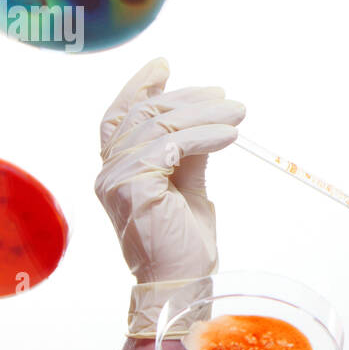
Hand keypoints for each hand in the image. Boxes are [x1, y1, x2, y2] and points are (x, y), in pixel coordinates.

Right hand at [94, 58, 244, 333]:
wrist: (182, 284)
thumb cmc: (184, 244)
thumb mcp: (189, 187)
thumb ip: (188, 154)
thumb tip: (204, 120)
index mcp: (118, 169)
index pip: (119, 115)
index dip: (139, 86)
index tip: (165, 65)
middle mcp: (109, 171)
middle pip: (144, 114)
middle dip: (188, 98)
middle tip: (227, 97)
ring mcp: (117, 179)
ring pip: (158, 124)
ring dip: (204, 113)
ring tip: (238, 113)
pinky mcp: (135, 187)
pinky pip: (171, 145)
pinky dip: (205, 135)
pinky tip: (230, 135)